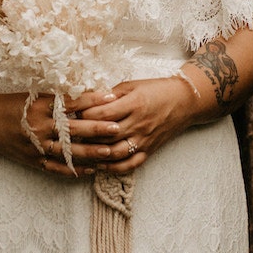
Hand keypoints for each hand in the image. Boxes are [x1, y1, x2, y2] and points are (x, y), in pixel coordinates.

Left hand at [51, 76, 197, 174]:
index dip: (83, 114)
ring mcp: (144, 139)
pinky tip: (99, 165)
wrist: (185, 101)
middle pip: (105, 134)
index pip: (102, 113)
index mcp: (134, 104)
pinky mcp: (149, 150)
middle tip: (67, 134)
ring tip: (79, 151)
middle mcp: (138, 124)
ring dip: (95, 154)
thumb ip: (110, 94)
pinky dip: (113, 168)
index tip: (69, 113)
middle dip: (84, 135)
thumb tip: (85, 99)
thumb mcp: (132, 85)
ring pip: (115, 153)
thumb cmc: (156, 89)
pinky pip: (129, 164)